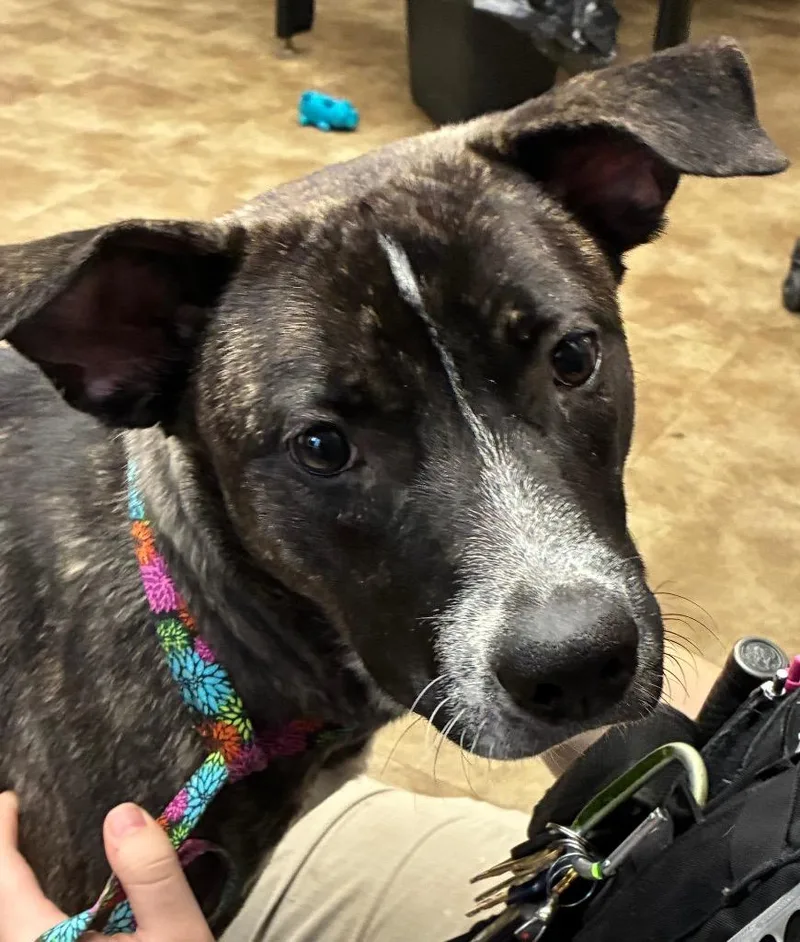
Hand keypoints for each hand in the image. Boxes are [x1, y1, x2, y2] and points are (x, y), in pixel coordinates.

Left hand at [0, 791, 213, 941]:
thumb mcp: (177, 939)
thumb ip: (151, 874)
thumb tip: (122, 814)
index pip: (5, 885)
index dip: (1, 839)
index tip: (10, 801)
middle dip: (3, 869)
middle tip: (15, 829)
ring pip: (9, 934)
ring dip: (12, 899)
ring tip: (28, 867)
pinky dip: (23, 924)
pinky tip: (50, 917)